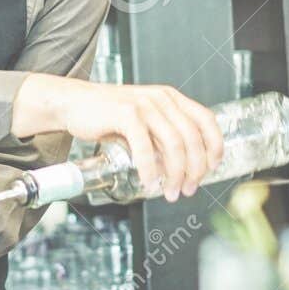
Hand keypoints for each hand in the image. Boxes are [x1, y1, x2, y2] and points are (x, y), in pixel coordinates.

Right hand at [11, 76, 223, 201]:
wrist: (74, 103)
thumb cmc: (108, 116)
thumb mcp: (143, 121)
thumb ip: (161, 139)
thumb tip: (179, 170)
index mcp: (171, 98)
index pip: (205, 119)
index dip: (215, 145)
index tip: (213, 167)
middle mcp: (162, 98)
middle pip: (191, 137)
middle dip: (194, 169)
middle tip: (188, 189)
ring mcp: (144, 104)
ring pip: (173, 144)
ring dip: (175, 173)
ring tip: (170, 191)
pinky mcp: (125, 113)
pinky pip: (145, 146)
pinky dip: (150, 168)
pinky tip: (149, 181)